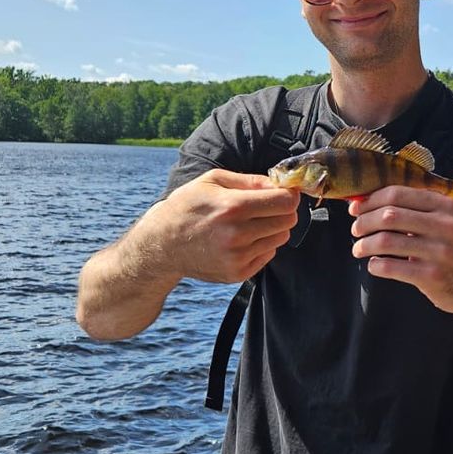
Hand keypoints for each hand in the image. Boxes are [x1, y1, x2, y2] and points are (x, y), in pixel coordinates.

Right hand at [137, 168, 298, 283]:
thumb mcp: (212, 180)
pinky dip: (262, 245)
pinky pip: (269, 255)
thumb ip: (250, 180)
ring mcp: (238, 257)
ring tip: (250, 223)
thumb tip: (280, 184)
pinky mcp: (238, 273)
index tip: (284, 192)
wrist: (163, 245)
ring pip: (281, 238)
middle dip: (283, 210)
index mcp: (232, 207)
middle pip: (288, 220)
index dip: (289, 194)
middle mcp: (237, 235)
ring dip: (272, 228)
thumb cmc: (187, 206)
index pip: (285, 202)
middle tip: (267, 206)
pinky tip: (242, 239)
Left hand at [348, 185, 452, 315]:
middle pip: (389, 215)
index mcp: (444, 205)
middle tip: (355, 230)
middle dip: (364, 222)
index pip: (397, 194)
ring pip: (386, 241)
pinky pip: (392, 267)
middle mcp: (444, 225)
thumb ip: (418, 209)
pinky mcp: (433, 276)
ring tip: (359, 249)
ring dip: (364, 245)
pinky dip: (376, 265)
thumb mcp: (448, 221)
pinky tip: (374, 265)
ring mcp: (440, 252)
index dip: (370, 200)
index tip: (356, 208)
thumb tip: (370, 202)